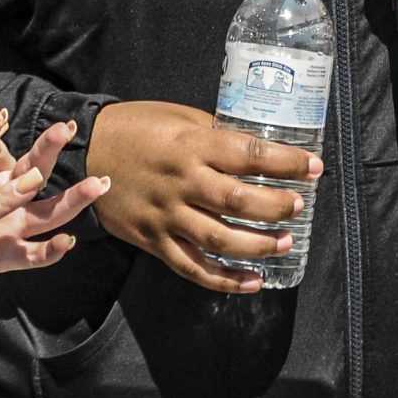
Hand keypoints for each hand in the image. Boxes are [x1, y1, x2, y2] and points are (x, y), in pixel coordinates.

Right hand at [84, 100, 322, 294]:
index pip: (249, 154)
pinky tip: (252, 281)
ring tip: (284, 244)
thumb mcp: (179, 116)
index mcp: (191, 144)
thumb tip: (255, 150)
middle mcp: (182, 181)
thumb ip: (215, 135)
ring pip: (220, 239)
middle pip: (239, 200)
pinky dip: (224, 279)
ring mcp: (167, 215)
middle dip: (277, 206)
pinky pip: (192, 267)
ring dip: (258, 245)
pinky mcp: (153, 240)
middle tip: (298, 207)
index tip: (314, 167)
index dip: (287, 162)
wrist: (84, 153)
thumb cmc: (136, 127)